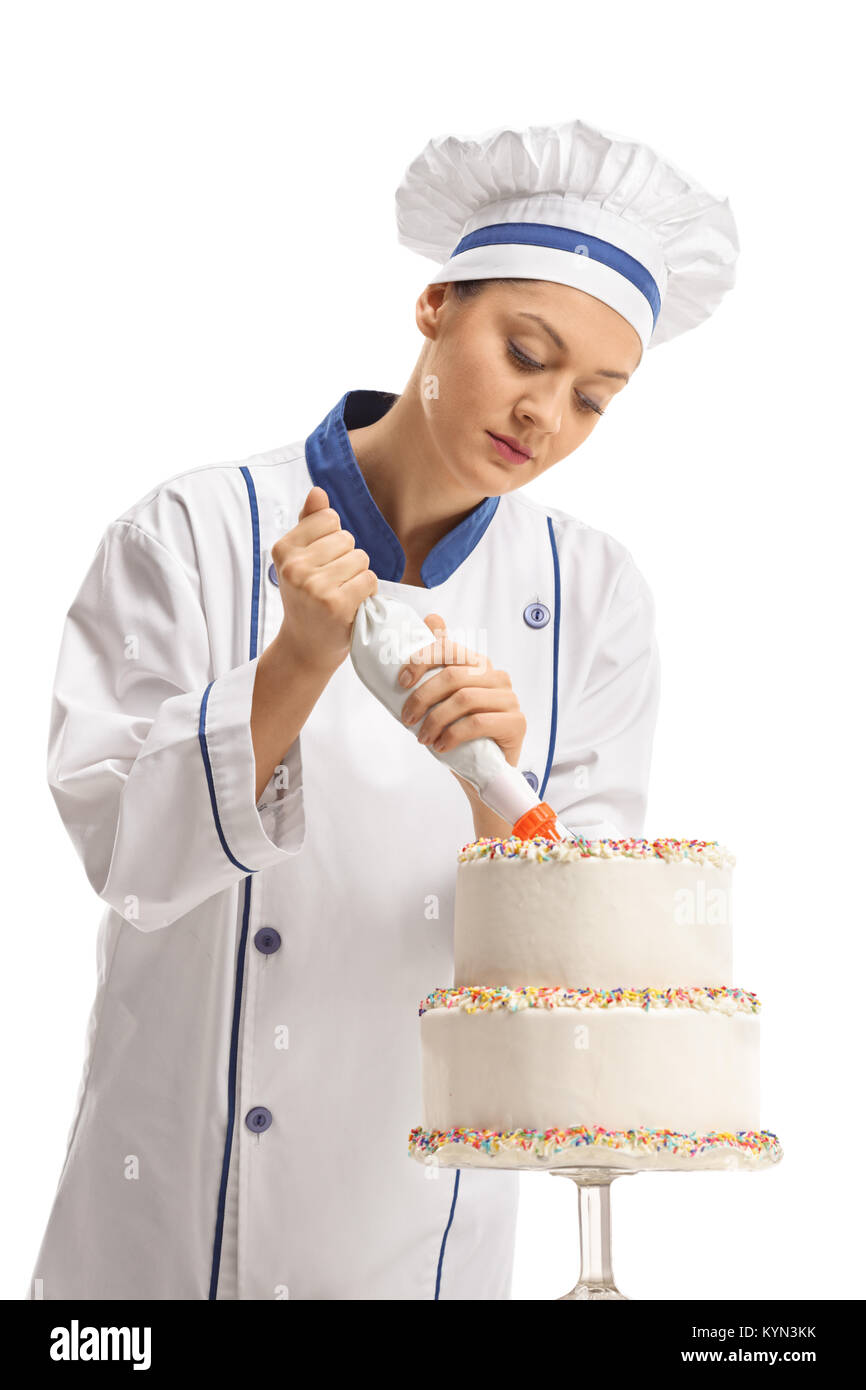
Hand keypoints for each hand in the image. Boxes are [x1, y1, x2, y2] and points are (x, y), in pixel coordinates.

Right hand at [270, 486, 377, 674]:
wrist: (306, 645)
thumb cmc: (307, 598)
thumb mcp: (301, 559)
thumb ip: (310, 523)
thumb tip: (318, 491)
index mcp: (283, 550)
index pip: (329, 519)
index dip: (334, 540)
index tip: (321, 563)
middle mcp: (295, 567)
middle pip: (347, 539)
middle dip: (347, 559)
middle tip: (331, 584)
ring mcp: (314, 587)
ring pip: (361, 558)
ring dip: (358, 576)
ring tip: (341, 594)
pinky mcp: (336, 605)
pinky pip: (369, 579)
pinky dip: (367, 591)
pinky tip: (351, 604)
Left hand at [397, 615, 527, 775]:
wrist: (485, 770)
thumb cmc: (461, 731)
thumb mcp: (442, 697)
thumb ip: (437, 662)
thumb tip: (431, 617)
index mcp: (479, 664)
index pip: (449, 648)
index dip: (422, 660)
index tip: (402, 682)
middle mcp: (497, 677)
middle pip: (454, 675)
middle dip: (423, 696)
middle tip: (407, 718)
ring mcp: (510, 699)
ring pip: (465, 699)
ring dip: (436, 720)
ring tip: (422, 737)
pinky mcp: (517, 723)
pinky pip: (479, 723)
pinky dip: (453, 735)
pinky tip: (440, 746)